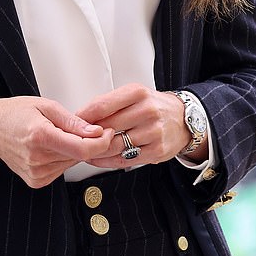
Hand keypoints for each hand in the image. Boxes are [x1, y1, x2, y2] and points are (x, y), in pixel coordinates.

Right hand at [0, 96, 113, 188]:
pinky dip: (63, 159)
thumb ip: (73, 121)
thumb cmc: (15, 114)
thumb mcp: (46, 106)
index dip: (101, 142)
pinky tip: (51, 148)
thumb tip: (96, 131)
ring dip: (75, 151)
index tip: (106, 131)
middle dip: (89, 143)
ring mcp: (36, 172)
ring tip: (60, 136)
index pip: (82, 148)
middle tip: (85, 129)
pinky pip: (61, 170)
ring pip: (72, 164)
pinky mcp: (36, 180)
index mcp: (40, 136)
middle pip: (80, 156)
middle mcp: (37, 158)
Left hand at [76, 83, 196, 167]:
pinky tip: (98, 159)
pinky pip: (125, 159)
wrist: (182, 119)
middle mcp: (147, 111)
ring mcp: (154, 132)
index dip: (83, 116)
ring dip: (95, 150)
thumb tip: (80, 117)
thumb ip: (108, 104)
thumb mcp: (133, 95)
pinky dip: (107, 161)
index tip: (72, 122)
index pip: (101, 105)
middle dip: (87, 135)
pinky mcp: (157, 150)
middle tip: (74, 139)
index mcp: (137, 93)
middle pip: (106, 127)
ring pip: (114, 145)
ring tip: (83, 150)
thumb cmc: (153, 106)